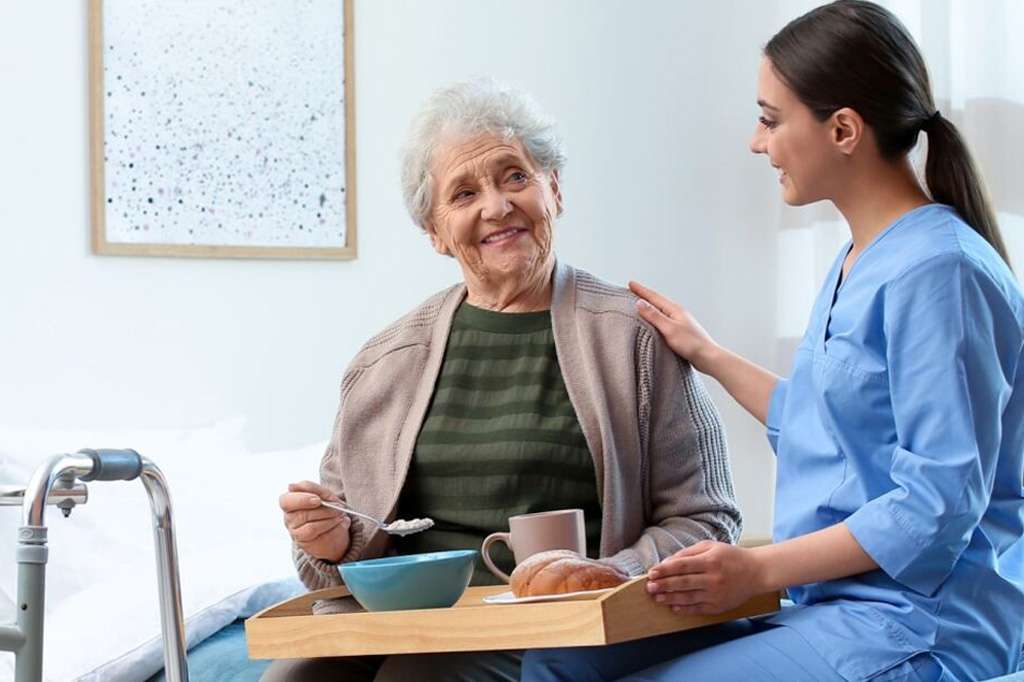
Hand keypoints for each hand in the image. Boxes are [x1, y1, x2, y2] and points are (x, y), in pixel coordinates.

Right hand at [279, 480, 350, 562]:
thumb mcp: (324, 496)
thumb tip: (291, 485)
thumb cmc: (328, 509)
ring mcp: (293, 529)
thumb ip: (311, 489)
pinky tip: (336, 520)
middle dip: (309, 502)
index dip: (300, 497)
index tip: (317, 498)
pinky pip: (311, 529)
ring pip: (304, 517)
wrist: (338, 531)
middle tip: (327, 503)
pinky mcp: (301, 540)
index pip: (286, 499)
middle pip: (291, 508)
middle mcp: (288, 517)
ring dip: (325, 512)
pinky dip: (327, 523)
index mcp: (291, 503)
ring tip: (339, 511)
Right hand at [628, 281, 719, 373]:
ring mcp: (679, 322)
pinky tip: (652, 322)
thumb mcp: (669, 328)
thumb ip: (654, 315)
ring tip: (639, 304)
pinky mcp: (679, 331)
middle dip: (644, 296)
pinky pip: (663, 320)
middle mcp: (677, 313)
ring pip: (660, 310)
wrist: (707, 357)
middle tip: (632, 290)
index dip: (641, 290)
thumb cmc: (691, 344)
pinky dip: (654, 317)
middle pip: (657, 301)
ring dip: (649, 306)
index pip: (654, 297)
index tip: (631, 284)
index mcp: (674, 310)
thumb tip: (640, 303)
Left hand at [646, 541, 765, 615]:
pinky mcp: (719, 606)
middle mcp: (713, 578)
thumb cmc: (731, 557)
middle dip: (664, 585)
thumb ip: (688, 553)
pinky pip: (698, 609)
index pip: (682, 565)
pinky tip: (673, 606)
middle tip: (649, 587)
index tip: (652, 572)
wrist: (756, 572)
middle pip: (683, 583)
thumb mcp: (711, 547)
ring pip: (688, 598)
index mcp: (710, 560)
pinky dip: (684, 609)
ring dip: (670, 598)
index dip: (665, 570)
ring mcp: (716, 594)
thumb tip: (667, 562)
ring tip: (657, 597)